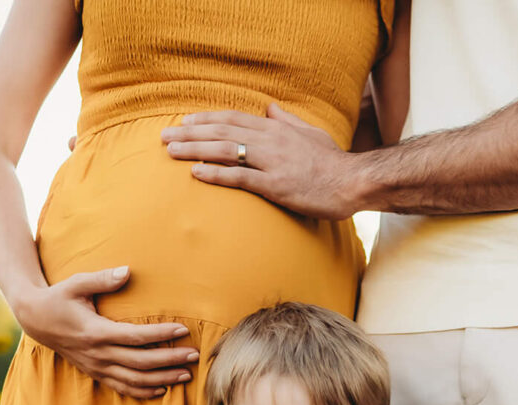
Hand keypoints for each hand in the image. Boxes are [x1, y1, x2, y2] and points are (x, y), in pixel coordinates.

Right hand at [13, 269, 197, 398]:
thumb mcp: (77, 283)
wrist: (36, 320)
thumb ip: (102, 278)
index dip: (161, 334)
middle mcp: (97, 353)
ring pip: (134, 380)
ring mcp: (96, 366)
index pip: (135, 336)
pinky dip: (143, 392)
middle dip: (170, 360)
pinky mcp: (95, 373)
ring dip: (162, 379)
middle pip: (141, 362)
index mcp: (95, 331)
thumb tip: (127, 271)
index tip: (183, 330)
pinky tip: (162, 390)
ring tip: (186, 375)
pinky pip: (122, 387)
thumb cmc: (59, 297)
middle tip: (194, 356)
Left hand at [161, 104, 361, 219]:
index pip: (232, 118)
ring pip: (225, 150)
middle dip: (190, 132)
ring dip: (194, 150)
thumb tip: (269, 107)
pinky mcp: (275, 185)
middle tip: (164, 136)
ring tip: (171, 152)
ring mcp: (271, 162)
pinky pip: (239, 177)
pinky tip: (195, 173)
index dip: (205, 119)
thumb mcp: (310, 133)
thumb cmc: (331, 161)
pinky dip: (215, 174)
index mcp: (275, 128)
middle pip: (222, 131)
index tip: (184, 121)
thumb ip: (287, 120)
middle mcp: (270, 140)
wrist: (353, 182)